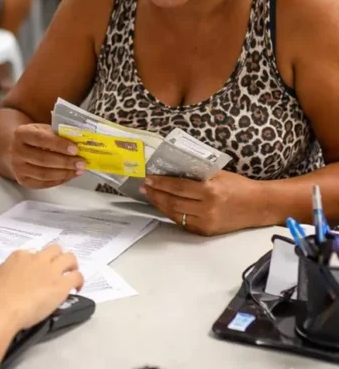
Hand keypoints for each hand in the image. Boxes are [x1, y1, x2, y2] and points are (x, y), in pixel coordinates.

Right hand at [0, 245, 82, 330]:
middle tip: (59, 268)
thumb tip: (5, 283)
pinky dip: (79, 281)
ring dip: (72, 265)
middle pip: (54, 249)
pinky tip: (77, 288)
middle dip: (58, 257)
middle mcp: (37, 259)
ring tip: (72, 274)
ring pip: (70, 258)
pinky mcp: (61, 285)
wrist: (2, 307)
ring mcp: (51, 270)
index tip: (38, 271)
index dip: (38, 262)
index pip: (33, 253)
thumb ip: (6, 276)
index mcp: (19, 256)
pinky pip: (77, 277)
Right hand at [8, 124, 87, 188]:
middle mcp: (16, 151)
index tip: (75, 149)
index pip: (41, 139)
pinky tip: (70, 175)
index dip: (59, 144)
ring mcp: (18, 168)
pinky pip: (43, 183)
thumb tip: (80, 143)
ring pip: (44, 174)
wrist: (19, 148)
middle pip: (43, 159)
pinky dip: (59, 180)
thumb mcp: (44, 129)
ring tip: (79, 170)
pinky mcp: (23, 181)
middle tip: (82, 162)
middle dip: (65, 162)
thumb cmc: (36, 138)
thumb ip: (58, 135)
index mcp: (21, 134)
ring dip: (64, 173)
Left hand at [140, 170, 263, 235]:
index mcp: (210, 191)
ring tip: (150, 196)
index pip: (178, 187)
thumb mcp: (218, 174)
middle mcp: (207, 209)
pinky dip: (171, 214)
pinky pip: (183, 223)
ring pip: (175, 214)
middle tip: (144, 187)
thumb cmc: (238, 186)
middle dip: (156, 194)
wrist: (259, 206)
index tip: (148, 178)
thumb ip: (196, 174)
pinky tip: (164, 206)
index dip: (160, 183)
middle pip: (173, 202)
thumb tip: (171, 171)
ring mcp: (206, 222)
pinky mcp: (206, 231)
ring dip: (160, 205)